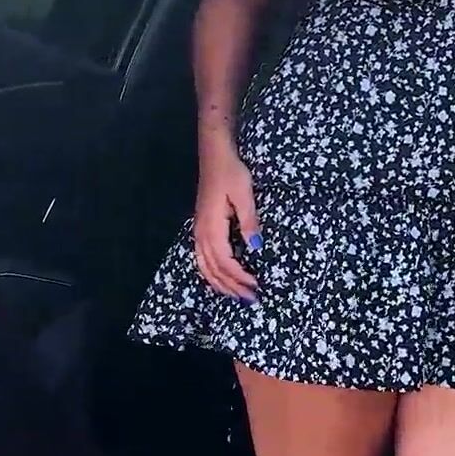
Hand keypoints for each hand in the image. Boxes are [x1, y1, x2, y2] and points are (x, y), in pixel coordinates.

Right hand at [193, 143, 260, 301]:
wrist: (215, 156)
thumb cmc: (231, 173)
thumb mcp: (244, 195)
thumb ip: (249, 222)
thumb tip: (256, 247)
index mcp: (212, 228)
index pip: (225, 262)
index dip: (239, 277)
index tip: (256, 287)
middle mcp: (201, 234)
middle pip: (214, 269)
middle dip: (231, 287)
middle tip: (250, 299)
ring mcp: (198, 231)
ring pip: (205, 267)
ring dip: (220, 283)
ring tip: (236, 295)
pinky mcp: (200, 228)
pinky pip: (202, 258)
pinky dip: (211, 273)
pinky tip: (220, 278)